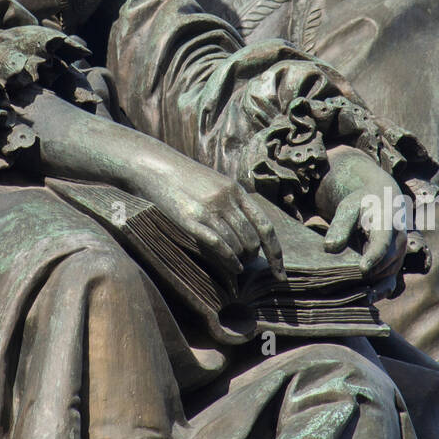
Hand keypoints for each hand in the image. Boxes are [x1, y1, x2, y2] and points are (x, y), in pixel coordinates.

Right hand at [130, 147, 285, 284]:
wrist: (158, 167)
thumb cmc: (187, 179)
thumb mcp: (217, 184)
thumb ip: (234, 203)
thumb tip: (249, 234)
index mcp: (236, 191)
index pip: (265, 226)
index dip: (275, 252)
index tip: (280, 271)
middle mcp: (226, 200)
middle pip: (252, 239)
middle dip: (253, 256)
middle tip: (247, 263)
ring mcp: (209, 209)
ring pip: (236, 244)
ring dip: (240, 260)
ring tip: (238, 265)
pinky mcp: (191, 219)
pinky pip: (218, 245)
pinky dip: (229, 260)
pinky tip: (233, 268)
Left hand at [315, 145, 407, 293]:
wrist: (384, 199)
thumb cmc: (363, 203)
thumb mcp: (349, 207)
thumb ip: (340, 225)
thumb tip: (329, 248)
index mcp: (388, 222)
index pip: (383, 242)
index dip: (374, 256)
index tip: (362, 269)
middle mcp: (399, 240)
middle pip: (386, 263)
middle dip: (369, 275)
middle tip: (345, 289)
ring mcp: (399, 254)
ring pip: (388, 276)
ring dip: (372, 286)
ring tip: (349, 297)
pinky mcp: (395, 265)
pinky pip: (389, 283)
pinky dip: (377, 292)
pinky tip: (362, 299)